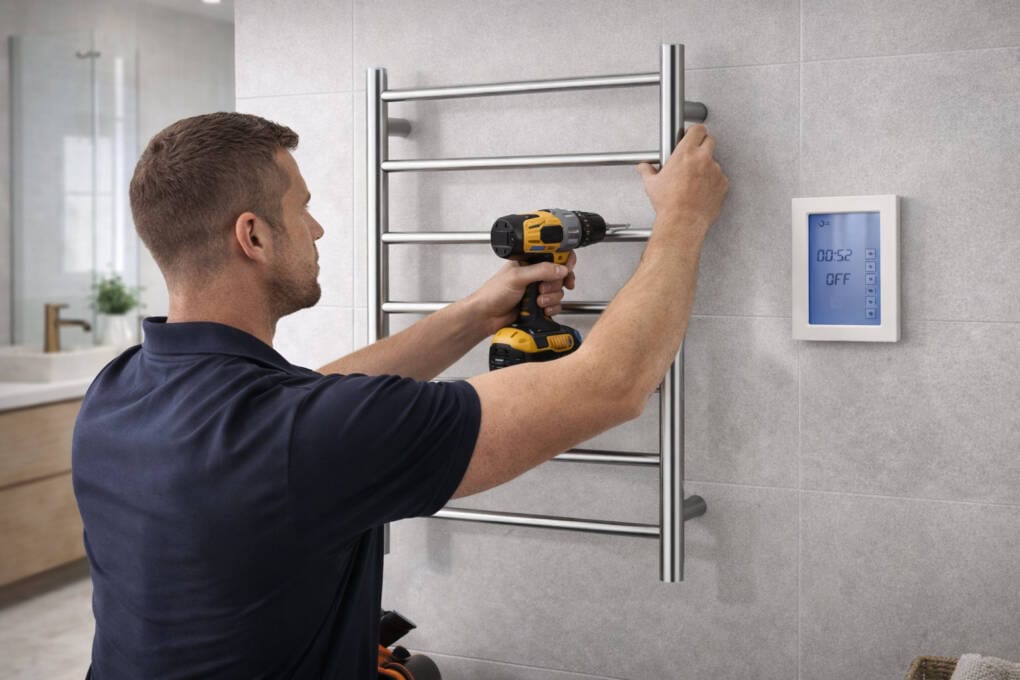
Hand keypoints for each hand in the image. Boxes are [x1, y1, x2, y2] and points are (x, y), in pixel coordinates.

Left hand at [469, 252, 576, 335]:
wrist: (486, 317)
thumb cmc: (493, 293)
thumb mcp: (517, 277)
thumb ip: (540, 270)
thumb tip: (560, 268)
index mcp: (529, 262)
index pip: (554, 256)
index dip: (564, 261)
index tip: (566, 269)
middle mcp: (535, 275)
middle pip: (560, 275)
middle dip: (555, 284)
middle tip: (542, 287)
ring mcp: (538, 291)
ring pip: (559, 291)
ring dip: (551, 297)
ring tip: (538, 300)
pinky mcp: (539, 306)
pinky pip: (556, 305)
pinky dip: (552, 308)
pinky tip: (541, 309)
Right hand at [636, 124, 728, 244]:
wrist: (683, 221)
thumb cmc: (669, 203)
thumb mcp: (652, 184)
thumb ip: (647, 171)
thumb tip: (644, 167)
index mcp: (685, 153)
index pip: (697, 129)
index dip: (695, 131)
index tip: (692, 135)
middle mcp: (702, 158)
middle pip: (710, 140)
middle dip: (703, 145)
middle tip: (695, 154)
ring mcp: (715, 170)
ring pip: (714, 161)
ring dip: (707, 166)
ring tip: (695, 181)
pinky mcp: (722, 184)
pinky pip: (719, 177)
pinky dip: (712, 182)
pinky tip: (701, 190)